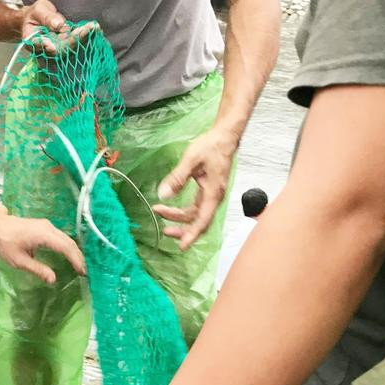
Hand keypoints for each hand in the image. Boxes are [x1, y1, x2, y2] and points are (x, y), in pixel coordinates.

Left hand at [0, 209, 85, 283]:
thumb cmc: (5, 242)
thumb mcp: (19, 261)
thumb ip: (38, 269)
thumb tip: (53, 279)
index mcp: (44, 235)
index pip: (66, 247)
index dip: (76, 260)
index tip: (82, 272)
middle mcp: (49, 228)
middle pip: (69, 242)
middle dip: (78, 257)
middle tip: (84, 271)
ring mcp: (47, 226)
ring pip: (67, 239)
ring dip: (74, 252)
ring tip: (79, 265)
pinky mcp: (45, 226)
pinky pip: (61, 237)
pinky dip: (68, 247)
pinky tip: (69, 256)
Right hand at [20, 0, 96, 54]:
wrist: (38, 19)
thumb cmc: (34, 14)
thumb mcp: (38, 11)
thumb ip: (46, 18)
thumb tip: (58, 24)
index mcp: (33, 42)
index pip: (40, 46)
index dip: (47, 46)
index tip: (54, 46)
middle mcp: (46, 49)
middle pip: (60, 48)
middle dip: (76, 39)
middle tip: (88, 29)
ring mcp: (58, 47)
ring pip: (71, 45)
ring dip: (84, 36)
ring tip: (95, 27)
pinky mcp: (66, 44)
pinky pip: (76, 40)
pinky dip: (86, 34)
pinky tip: (95, 28)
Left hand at [154, 126, 240, 250]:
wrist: (224, 137)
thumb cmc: (211, 146)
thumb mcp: (191, 160)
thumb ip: (177, 178)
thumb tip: (163, 195)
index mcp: (213, 194)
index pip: (202, 221)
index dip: (192, 235)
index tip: (182, 247)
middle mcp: (214, 198)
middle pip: (198, 222)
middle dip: (182, 229)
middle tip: (164, 230)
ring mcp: (211, 196)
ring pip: (195, 215)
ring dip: (179, 218)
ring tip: (159, 212)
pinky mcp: (207, 191)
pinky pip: (195, 208)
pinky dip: (182, 210)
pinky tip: (169, 207)